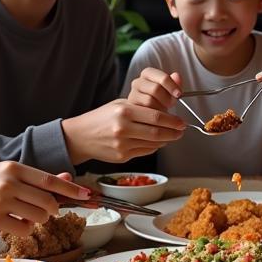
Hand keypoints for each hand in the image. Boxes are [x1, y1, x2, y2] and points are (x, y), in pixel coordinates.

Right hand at [0, 162, 90, 236]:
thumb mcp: (6, 173)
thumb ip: (35, 178)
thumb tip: (67, 179)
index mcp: (14, 168)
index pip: (49, 180)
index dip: (70, 190)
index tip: (86, 195)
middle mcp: (8, 183)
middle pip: (48, 202)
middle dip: (51, 210)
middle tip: (43, 211)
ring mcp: (0, 201)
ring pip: (38, 217)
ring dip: (37, 220)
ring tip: (23, 215)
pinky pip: (24, 229)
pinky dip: (24, 229)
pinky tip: (12, 223)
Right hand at [63, 99, 184, 163]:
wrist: (81, 136)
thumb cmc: (102, 118)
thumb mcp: (120, 104)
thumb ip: (142, 107)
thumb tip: (167, 111)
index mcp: (124, 111)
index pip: (156, 117)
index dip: (173, 121)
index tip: (181, 122)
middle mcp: (123, 128)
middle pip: (158, 133)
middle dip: (174, 133)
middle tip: (181, 130)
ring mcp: (123, 145)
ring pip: (153, 144)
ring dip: (166, 140)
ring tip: (171, 135)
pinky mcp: (122, 157)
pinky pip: (145, 151)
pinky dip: (155, 147)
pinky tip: (157, 142)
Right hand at [126, 68, 182, 112]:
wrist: (140, 113)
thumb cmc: (156, 100)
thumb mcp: (167, 91)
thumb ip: (173, 83)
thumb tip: (176, 76)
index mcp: (148, 74)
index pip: (161, 76)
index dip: (171, 85)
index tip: (178, 94)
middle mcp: (137, 82)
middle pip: (156, 89)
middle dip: (167, 99)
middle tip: (171, 105)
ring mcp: (132, 95)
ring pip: (149, 101)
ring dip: (161, 109)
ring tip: (164, 112)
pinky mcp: (130, 108)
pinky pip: (144, 112)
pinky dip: (154, 116)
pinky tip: (157, 118)